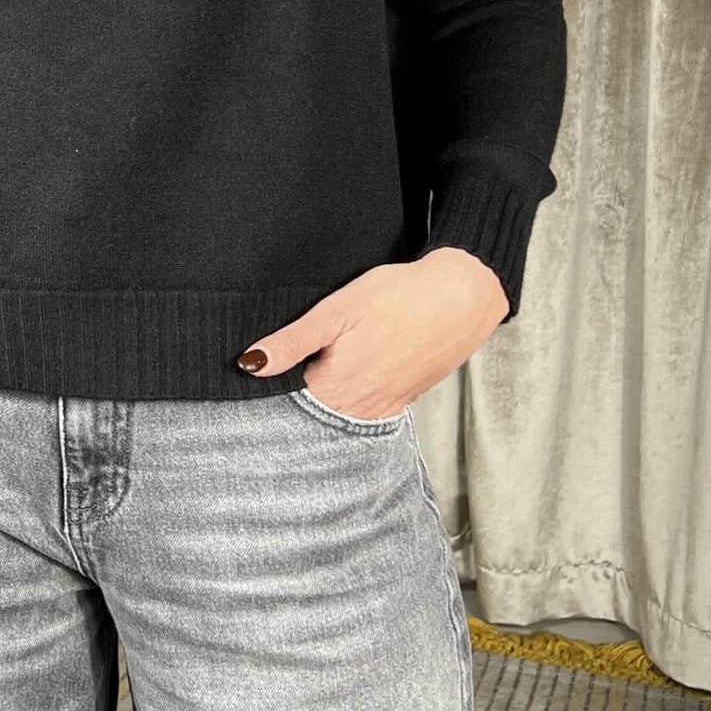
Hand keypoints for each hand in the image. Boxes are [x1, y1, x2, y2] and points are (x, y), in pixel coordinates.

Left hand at [234, 249, 509, 418]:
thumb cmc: (397, 296)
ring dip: (324, 398)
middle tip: (292, 364)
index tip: (256, 376)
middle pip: (311, 413)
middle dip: (295, 396)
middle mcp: (358, 409)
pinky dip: (353, 396)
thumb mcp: (336, 311)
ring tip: (324, 362)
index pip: (285, 404)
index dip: (270, 388)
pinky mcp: (402, 401)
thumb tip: (249, 365)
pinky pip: (366, 409)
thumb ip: (292, 342)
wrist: (461, 297)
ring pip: (339, 413)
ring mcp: (383, 408)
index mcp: (334, 388)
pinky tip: (352, 368)